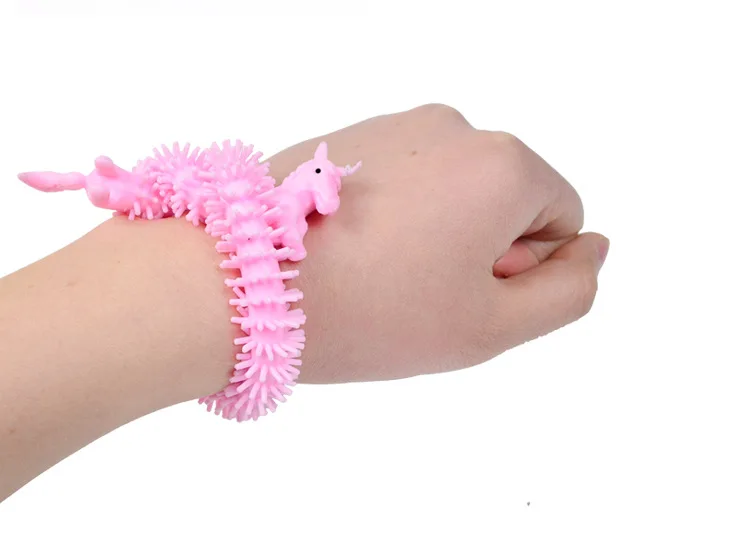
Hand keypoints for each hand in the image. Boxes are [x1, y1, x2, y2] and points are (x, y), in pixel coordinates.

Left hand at [267, 104, 608, 382]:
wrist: (240, 282)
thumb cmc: (373, 313)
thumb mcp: (490, 327)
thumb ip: (568, 291)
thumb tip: (594, 249)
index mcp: (504, 164)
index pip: (563, 220)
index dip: (522, 272)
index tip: (460, 294)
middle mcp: (456, 127)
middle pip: (507, 200)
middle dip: (481, 249)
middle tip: (417, 290)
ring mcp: (397, 125)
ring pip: (454, 191)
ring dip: (436, 234)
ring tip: (378, 271)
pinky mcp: (350, 136)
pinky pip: (405, 180)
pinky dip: (395, 216)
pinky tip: (351, 250)